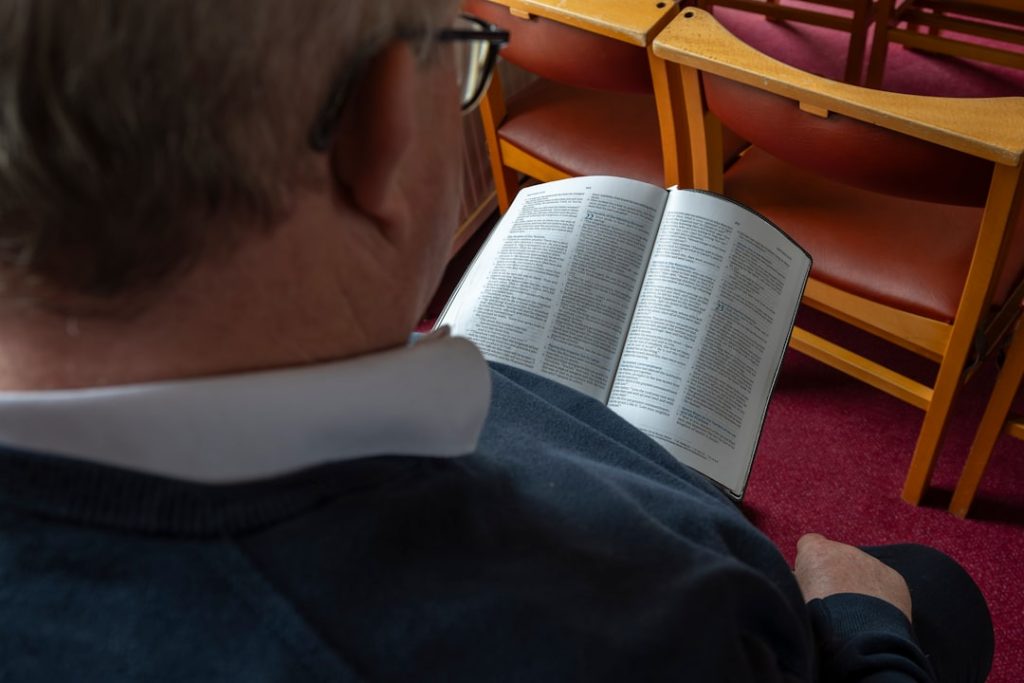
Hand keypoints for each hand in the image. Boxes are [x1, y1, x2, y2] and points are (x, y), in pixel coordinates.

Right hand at [794, 533, 911, 621]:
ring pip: (863, 571)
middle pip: (839, 557)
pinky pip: (885, 585)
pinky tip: (873, 617)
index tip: (810, 579)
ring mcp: (873, 563)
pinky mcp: (895, 579)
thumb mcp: (797, 595)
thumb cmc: (817, 617)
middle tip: (833, 603)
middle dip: (836, 575)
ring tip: (854, 615)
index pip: (809, 543)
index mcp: (817, 551)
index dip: (810, 561)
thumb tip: (799, 581)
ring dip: (859, 587)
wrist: (857, 636)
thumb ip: (799, 581)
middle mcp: (846, 551)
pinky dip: (880, 597)